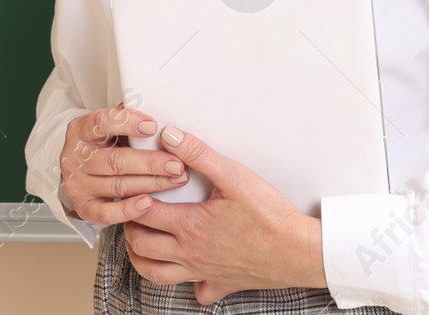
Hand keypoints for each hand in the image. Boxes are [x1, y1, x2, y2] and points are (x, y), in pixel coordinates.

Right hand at [60, 102, 190, 223]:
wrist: (83, 169)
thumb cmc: (105, 144)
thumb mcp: (112, 126)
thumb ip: (129, 119)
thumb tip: (159, 113)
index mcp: (81, 130)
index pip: (102, 123)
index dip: (128, 124)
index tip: (153, 126)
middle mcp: (74, 157)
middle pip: (116, 160)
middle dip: (151, 162)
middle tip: (177, 163)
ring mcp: (77, 184)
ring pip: (117, 185)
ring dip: (151, 183)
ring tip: (176, 180)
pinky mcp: (83, 207)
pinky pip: (106, 213)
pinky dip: (128, 210)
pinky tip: (148, 203)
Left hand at [124, 125, 324, 305]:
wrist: (299, 251)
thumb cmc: (270, 216)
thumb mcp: (234, 176)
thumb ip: (199, 154)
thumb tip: (170, 135)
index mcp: (189, 225)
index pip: (142, 213)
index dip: (130, 199)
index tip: (129, 188)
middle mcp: (190, 253)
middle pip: (142, 246)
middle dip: (130, 228)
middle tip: (132, 212)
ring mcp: (204, 272)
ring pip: (157, 274)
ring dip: (142, 259)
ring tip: (142, 242)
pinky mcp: (222, 284)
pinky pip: (197, 293)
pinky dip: (187, 285)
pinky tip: (190, 272)